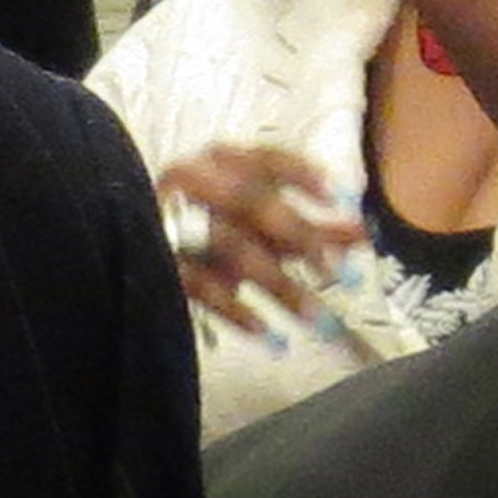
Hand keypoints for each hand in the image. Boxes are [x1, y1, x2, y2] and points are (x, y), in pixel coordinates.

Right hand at [161, 141, 355, 323]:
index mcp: (219, 163)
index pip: (266, 160)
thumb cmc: (211, 231)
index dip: (304, 177)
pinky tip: (272, 337)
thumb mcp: (260, 227)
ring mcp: (173, 223)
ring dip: (281, 286)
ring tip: (319, 320)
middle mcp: (193, 183)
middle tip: (339, 272)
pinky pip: (204, 289)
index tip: (340, 200)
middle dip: (300, 237)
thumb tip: (363, 234)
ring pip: (233, 249)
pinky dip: (240, 313)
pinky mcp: (161, 265)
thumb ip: (308, 227)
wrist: (134, 248)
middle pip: (252, 203)